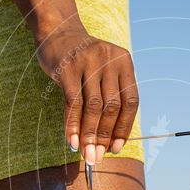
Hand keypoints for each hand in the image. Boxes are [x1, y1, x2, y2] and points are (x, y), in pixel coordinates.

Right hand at [36, 23, 138, 164]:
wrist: (58, 32)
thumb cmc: (84, 60)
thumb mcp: (104, 71)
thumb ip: (110, 97)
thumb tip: (108, 140)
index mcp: (125, 63)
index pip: (131, 101)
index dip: (124, 128)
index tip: (116, 148)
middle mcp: (110, 61)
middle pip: (112, 106)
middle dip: (104, 136)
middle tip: (96, 157)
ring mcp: (89, 63)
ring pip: (93, 107)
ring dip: (89, 134)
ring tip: (86, 154)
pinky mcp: (68, 68)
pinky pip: (72, 103)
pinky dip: (73, 125)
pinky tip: (72, 140)